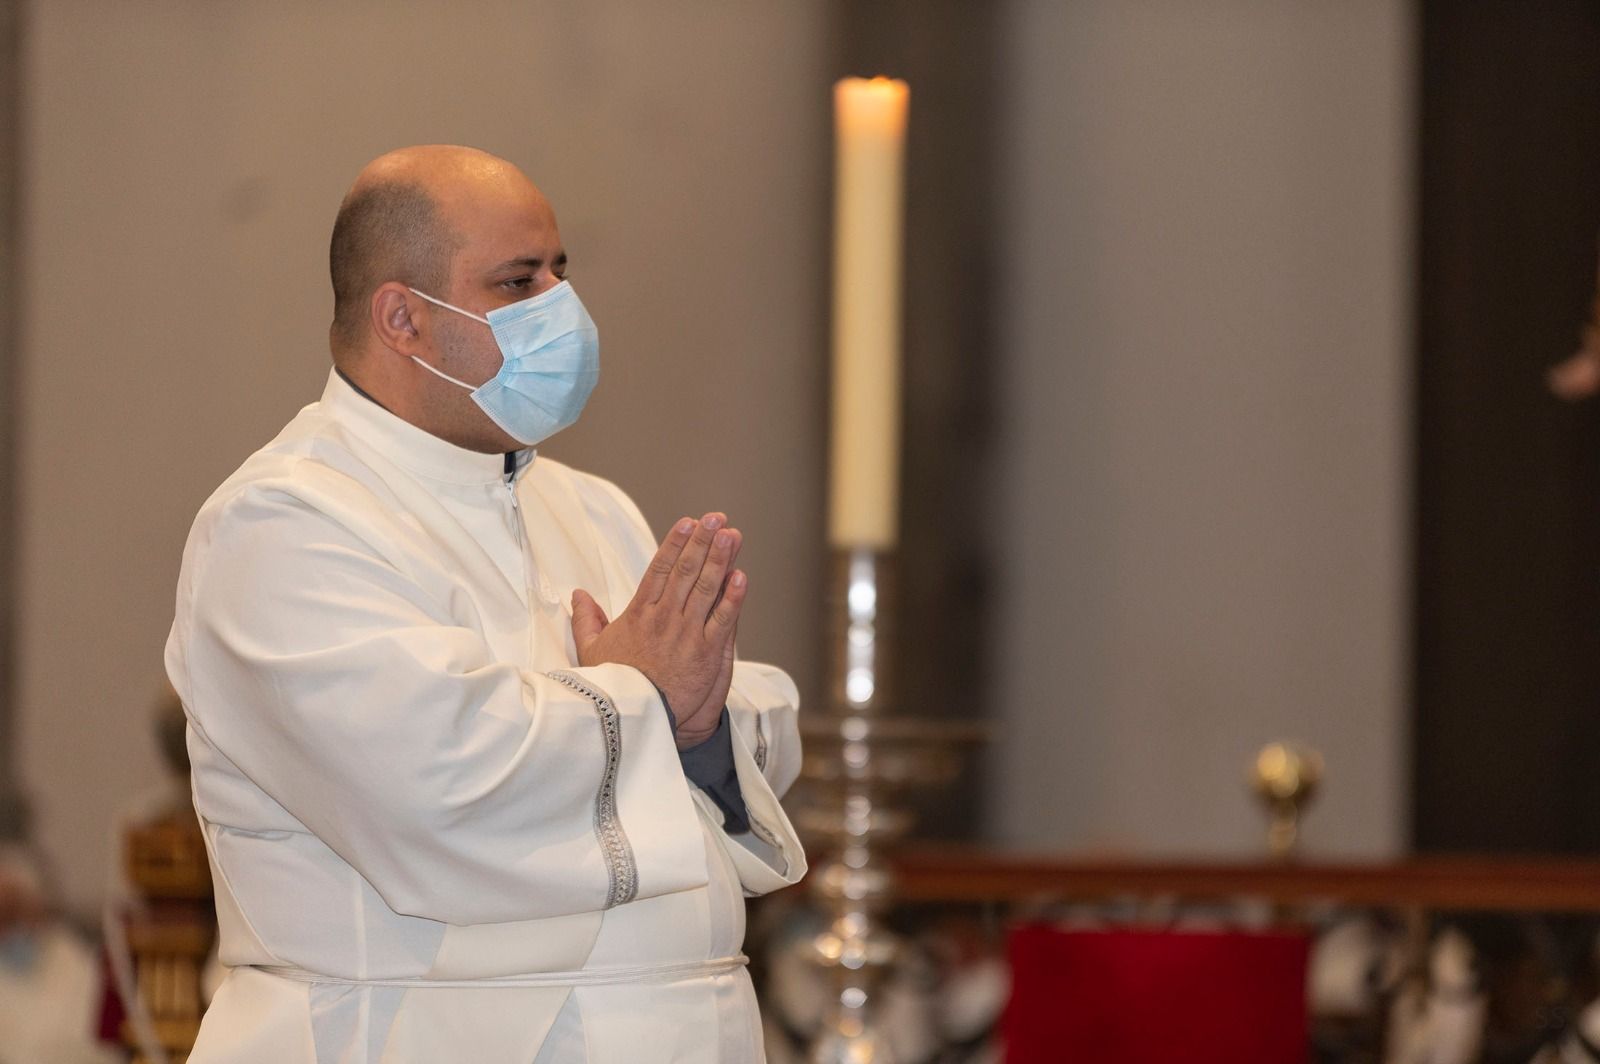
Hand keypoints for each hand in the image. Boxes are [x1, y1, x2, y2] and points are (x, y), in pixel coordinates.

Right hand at [570, 512, 748, 747]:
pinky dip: (734, 598)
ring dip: (720, 559)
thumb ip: (586, 620)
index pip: (659, 569)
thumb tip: (578, 595)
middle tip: (716, 518)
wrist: (634, 719)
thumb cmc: (613, 687)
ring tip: (731, 535)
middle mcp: (664, 617)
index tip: (688, 522)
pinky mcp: (705, 653)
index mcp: (639, 613)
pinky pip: (723, 620)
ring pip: (706, 588)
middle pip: (687, 571)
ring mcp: (686, 633)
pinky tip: (741, 576)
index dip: (675, 543)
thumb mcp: (591, 651)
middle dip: (702, 541)